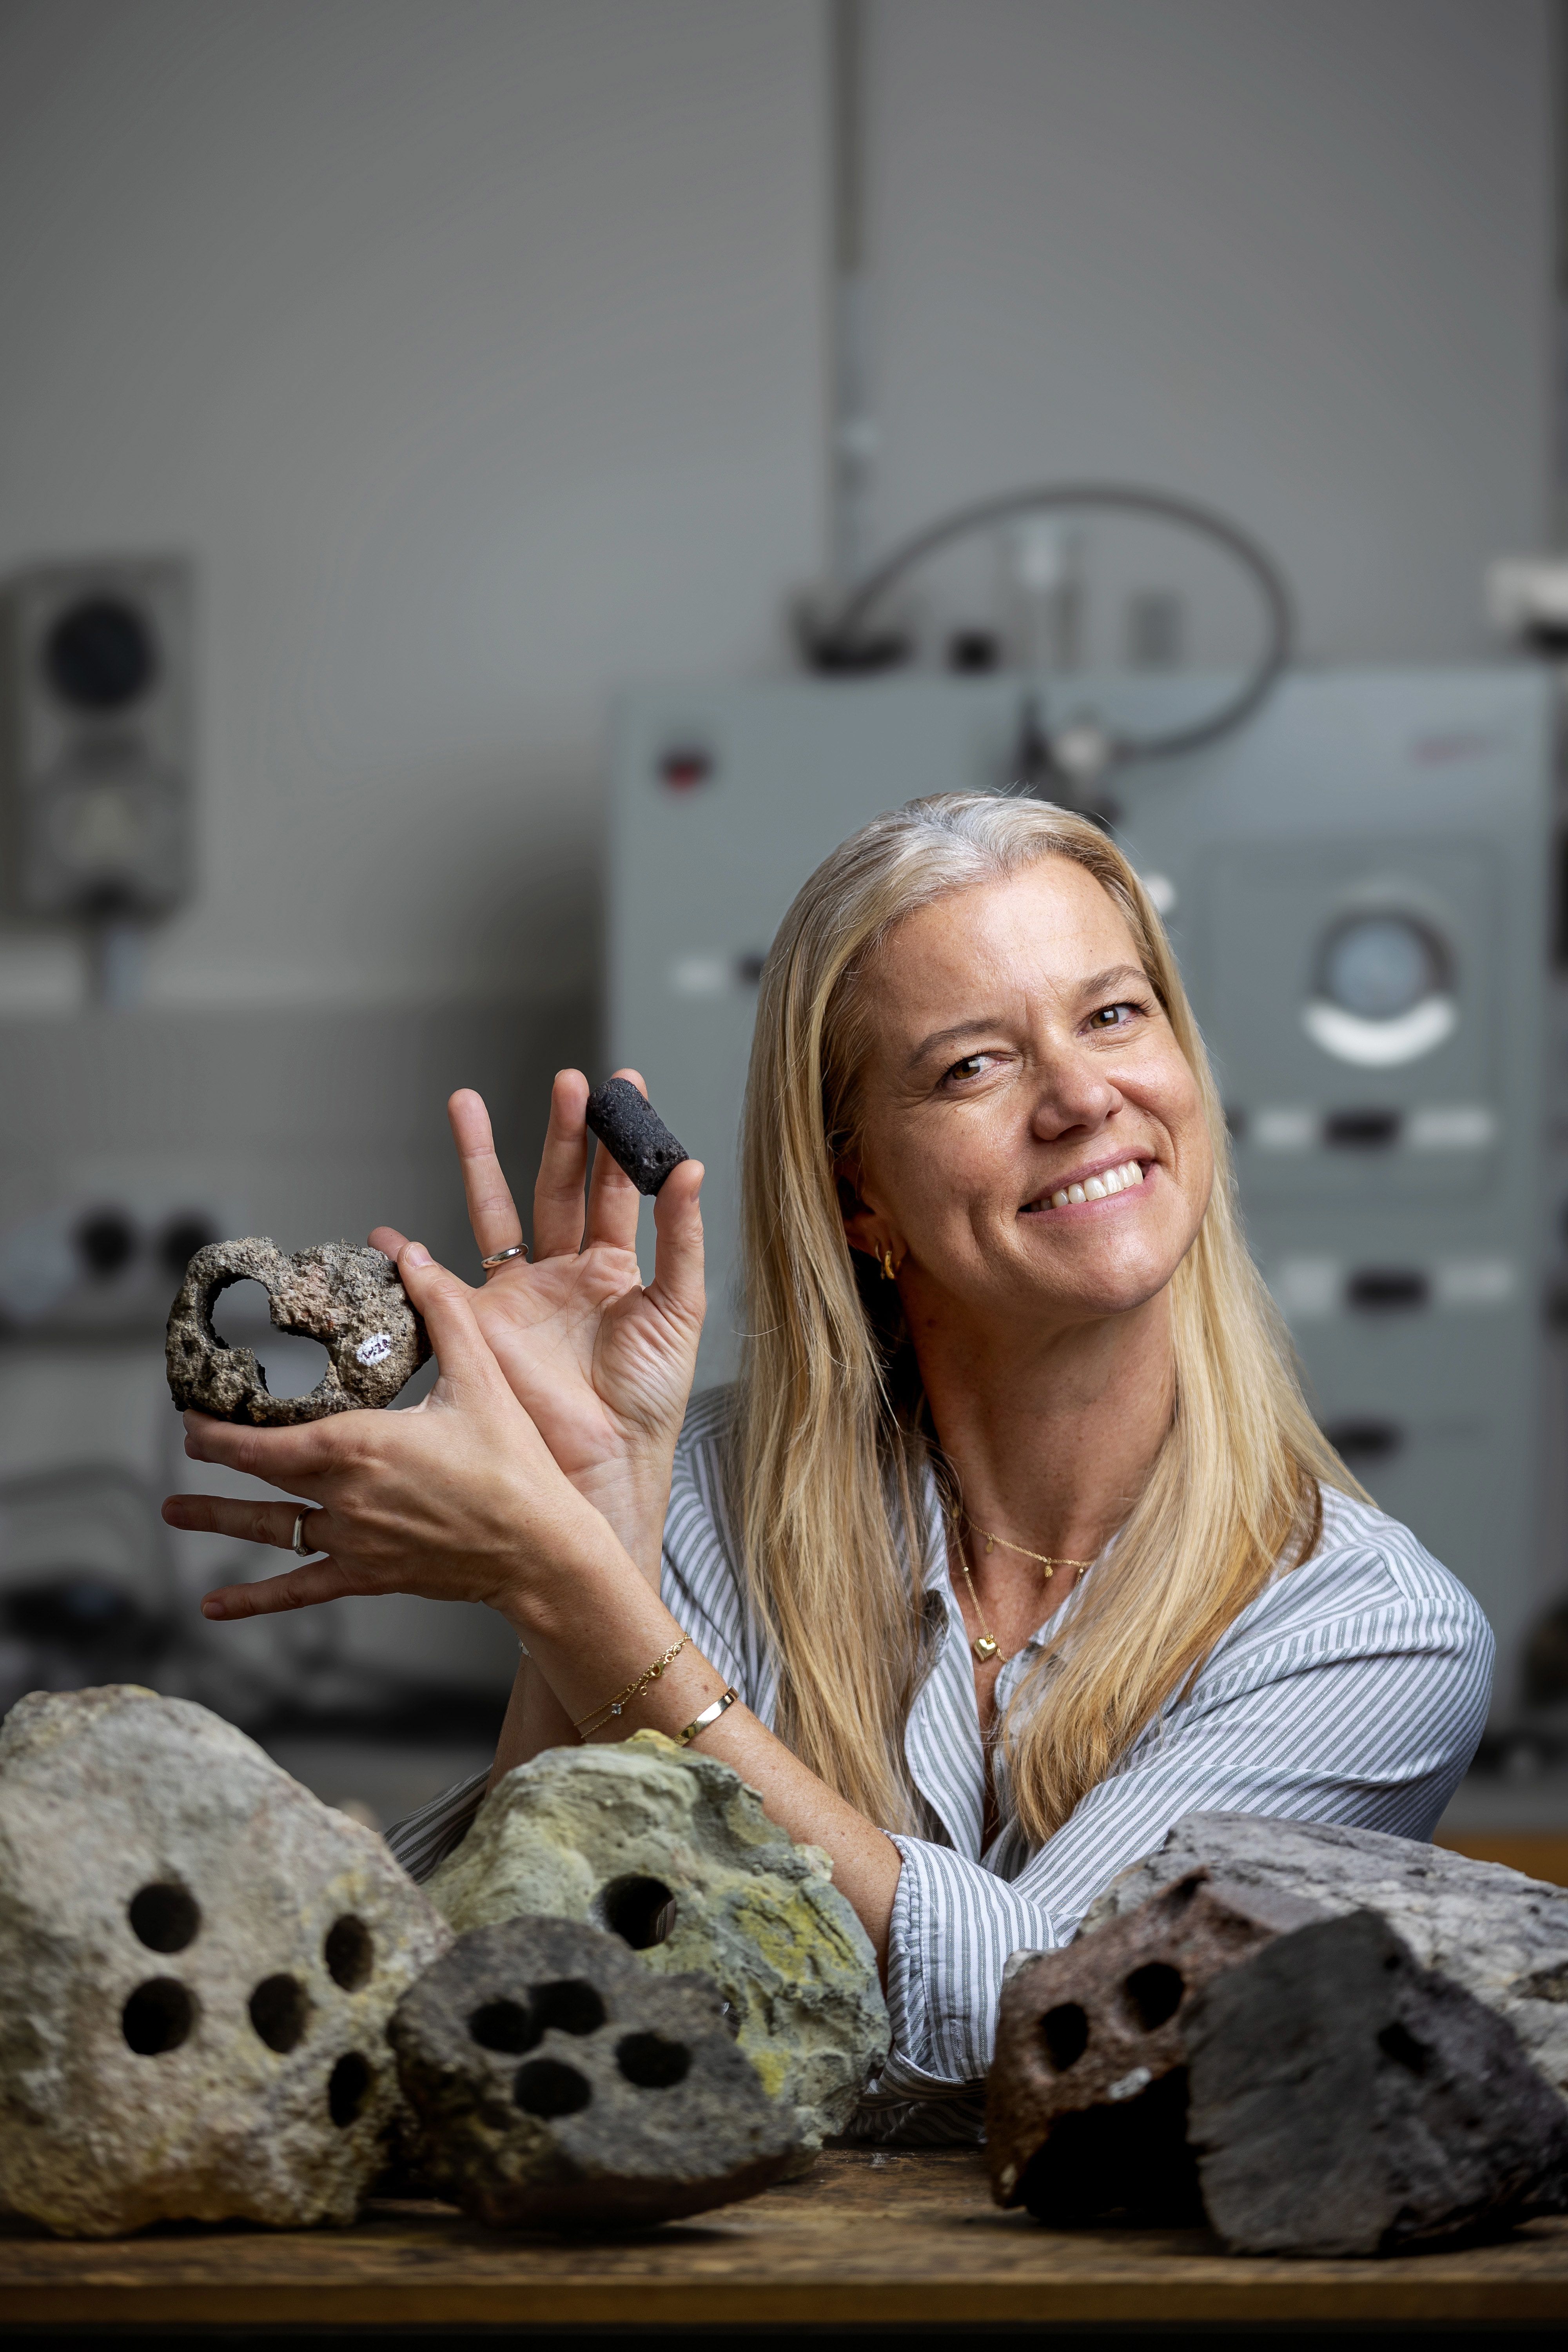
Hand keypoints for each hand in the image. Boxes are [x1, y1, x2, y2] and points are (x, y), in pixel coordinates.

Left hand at [164, 1245, 611, 1625]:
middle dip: (219, 1454)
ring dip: (219, 1517)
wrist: (542, 1550)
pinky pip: (301, 1589)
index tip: (193, 1411)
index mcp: (361, 1445)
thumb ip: (442, 1311)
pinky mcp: (369, 1574)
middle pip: (263, 1474)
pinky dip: (254, 1599)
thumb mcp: (480, 1378)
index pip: (264, 1439)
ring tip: (174, 1513)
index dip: (217, 1428)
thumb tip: (410, 1254)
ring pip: (272, 1529)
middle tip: (190, 1438)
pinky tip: (215, 1605)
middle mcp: (345, 1496)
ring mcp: (353, 1541)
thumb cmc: (515, 1466)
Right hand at [370, 1076, 702, 1580]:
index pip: (615, 1186)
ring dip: (480, 1157)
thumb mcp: (679, 1310)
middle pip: (558, 1183)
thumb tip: (692, 1168)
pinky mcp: (481, 1323)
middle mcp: (565, 1273)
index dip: (616, 1138)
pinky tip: (390, 1233)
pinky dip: (409, 1257)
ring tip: (464, 1103)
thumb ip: (682, 1239)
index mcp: (615, 1267)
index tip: (620, 1084)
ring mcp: (520, 1295)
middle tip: (564, 1081)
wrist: (607, 1463)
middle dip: (560, 1130)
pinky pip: (438, 1282)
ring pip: (496, 1210)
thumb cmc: (648, 1399)